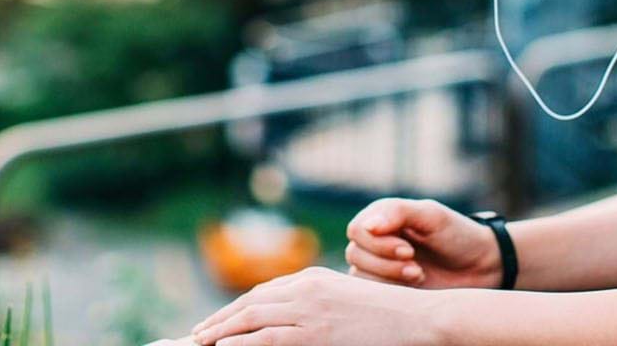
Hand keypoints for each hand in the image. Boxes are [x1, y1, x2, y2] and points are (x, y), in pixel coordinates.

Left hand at [188, 266, 440, 345]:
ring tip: (202, 342)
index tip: (217, 322)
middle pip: (251, 302)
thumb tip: (289, 317)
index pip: (262, 292)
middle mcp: (306, 288)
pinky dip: (242, 341)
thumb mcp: (345, 299)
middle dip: (220, 320)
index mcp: (312, 277)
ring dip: (222, 331)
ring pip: (253, 319)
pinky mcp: (316, 333)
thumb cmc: (388, 314)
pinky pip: (269, 338)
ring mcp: (310, 310)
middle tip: (198, 335)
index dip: (235, 309)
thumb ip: (316, 303)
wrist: (419, 317)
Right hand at [343, 197, 501, 288]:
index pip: (358, 230)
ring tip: (419, 275)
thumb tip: (366, 226)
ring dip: (389, 278)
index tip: (408, 250)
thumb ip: (397, 213)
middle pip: (355, 254)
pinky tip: (415, 287)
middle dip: (386, 264)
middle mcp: (375, 241)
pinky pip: (371, 295)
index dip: (377, 243)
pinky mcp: (386, 288)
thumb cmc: (456, 235)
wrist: (480, 267)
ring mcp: (379, 266)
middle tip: (417, 268)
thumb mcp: (431, 216)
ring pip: (360, 276)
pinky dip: (391, 292)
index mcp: (382, 217)